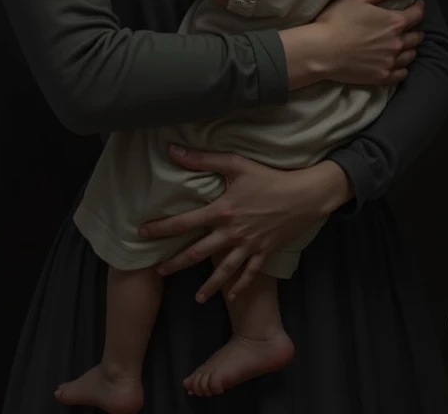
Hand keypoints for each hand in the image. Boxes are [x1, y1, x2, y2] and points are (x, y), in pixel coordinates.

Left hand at [139, 147, 344, 301]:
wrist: (305, 195)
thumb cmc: (270, 176)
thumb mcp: (237, 163)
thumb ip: (203, 159)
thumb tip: (173, 150)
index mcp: (222, 211)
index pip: (184, 222)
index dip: (161, 228)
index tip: (142, 233)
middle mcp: (232, 233)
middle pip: (198, 252)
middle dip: (176, 263)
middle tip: (159, 271)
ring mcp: (249, 246)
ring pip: (223, 271)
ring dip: (208, 286)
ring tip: (196, 298)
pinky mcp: (265, 252)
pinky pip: (250, 274)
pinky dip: (240, 286)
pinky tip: (231, 296)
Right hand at [315, 0, 424, 85]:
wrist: (321, 51)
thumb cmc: (337, 19)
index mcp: (394, 22)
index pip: (417, 14)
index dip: (419, 8)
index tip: (417, 4)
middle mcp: (397, 43)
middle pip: (417, 36)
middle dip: (416, 28)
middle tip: (410, 25)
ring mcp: (390, 62)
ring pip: (411, 55)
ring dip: (411, 47)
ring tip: (404, 43)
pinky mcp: (382, 77)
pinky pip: (402, 74)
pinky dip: (403, 67)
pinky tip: (397, 62)